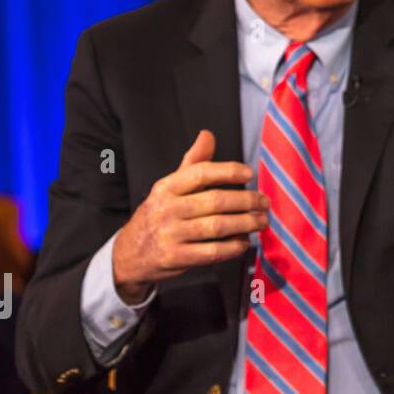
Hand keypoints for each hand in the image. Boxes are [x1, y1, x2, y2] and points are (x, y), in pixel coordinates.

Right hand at [112, 130, 266, 302]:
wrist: (130, 255)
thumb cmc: (159, 215)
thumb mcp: (169, 188)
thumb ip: (193, 163)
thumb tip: (207, 134)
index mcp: (166, 187)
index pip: (200, 173)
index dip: (228, 171)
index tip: (250, 173)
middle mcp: (166, 209)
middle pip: (215, 201)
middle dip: (246, 201)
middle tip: (264, 202)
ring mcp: (170, 235)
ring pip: (218, 226)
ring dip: (246, 223)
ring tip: (261, 221)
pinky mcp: (175, 258)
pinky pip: (212, 252)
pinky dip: (233, 247)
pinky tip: (244, 242)